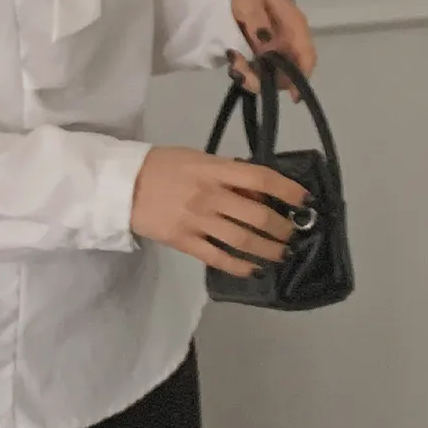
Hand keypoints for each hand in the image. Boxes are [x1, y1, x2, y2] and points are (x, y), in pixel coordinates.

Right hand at [131, 146, 310, 277]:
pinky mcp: (184, 242)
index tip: (304, 200)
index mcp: (214, 170)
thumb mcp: (198, 159)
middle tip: (292, 233)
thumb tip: (260, 191)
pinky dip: (241, 266)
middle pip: (257, 215)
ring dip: (269, 249)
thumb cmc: (163, 167)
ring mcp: (197, 221)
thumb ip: (229, 173)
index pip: (260, 178)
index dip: (287, 190)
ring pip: (243, 240)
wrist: (122, 186)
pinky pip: (218, 257)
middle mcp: (210, 196)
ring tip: (281, 253)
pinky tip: (254, 269)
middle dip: (282, 227)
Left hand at [227, 0, 316, 100]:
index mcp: (294, 24)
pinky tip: (234, 61)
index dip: (302, 77)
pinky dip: (247, 72)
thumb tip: (268, 49)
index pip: (306, 55)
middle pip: (288, 72)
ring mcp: (277, 49)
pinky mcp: (264, 55)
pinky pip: (260, 71)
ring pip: (272, 75)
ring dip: (252, 76)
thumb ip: (258, 25)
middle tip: (239, 70)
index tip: (293, 97)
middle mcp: (289, 41)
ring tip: (233, 61)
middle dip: (265, 79)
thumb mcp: (250, 3)